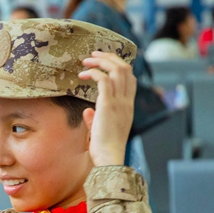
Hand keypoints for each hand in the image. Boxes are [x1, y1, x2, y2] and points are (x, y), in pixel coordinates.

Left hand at [78, 52, 135, 166]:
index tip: (104, 63)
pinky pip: (103, 79)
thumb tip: (87, 112)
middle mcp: (126, 101)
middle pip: (125, 68)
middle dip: (109, 57)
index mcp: (127, 107)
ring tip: (86, 60)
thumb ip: (96, 119)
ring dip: (101, 61)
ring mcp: (119, 102)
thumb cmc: (104, 149)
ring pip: (116, 69)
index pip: (130, 79)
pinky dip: (94, 72)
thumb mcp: (101, 131)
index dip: (119, 66)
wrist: (109, 158)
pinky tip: (83, 74)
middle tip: (94, 54)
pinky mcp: (108, 105)